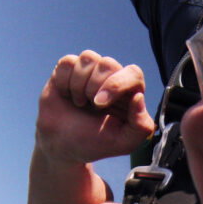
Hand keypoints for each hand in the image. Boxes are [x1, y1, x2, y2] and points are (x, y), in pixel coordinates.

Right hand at [36, 50, 154, 163]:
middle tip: (90, 106)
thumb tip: (138, 97)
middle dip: (94, 86)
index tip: (99, 104)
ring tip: (79, 103)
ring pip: (89, 58)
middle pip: (108, 63)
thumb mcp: (122, 143)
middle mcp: (111, 77)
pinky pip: (68, 62)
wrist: (61, 146)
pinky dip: (64, 81)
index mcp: (129, 93)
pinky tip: (66, 95)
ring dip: (79, 84)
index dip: (116, 84)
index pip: (133, 74)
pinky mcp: (69, 70)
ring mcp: (90, 71)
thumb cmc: (94, 143)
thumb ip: (140, 127)